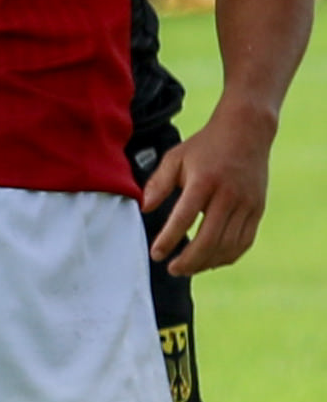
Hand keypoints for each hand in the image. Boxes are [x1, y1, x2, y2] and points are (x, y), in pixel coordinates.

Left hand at [144, 101, 275, 272]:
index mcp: (204, 181)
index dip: (169, 239)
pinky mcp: (258, 209)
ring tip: (188, 268)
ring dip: (207, 262)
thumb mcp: (175, 158)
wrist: (247, 132)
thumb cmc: (205, 146)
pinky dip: (228, 256)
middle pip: (210, 238)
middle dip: (189, 260)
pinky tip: (211, 261)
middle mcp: (229, 195)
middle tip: (172, 269)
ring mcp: (247, 204)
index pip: (184, 218)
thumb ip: (158, 184)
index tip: (156, 254)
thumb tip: (144, 208)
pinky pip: (244, 241)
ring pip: (228, 244)